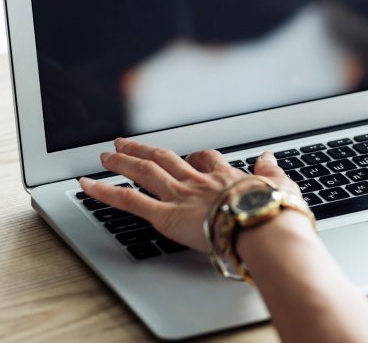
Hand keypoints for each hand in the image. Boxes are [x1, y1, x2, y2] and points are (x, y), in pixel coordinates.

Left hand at [78, 138, 300, 252]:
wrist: (263, 226)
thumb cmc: (275, 212)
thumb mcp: (281, 185)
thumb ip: (271, 172)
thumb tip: (268, 159)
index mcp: (226, 176)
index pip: (206, 159)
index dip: (195, 156)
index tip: (190, 155)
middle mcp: (198, 181)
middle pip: (166, 158)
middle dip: (145, 149)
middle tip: (127, 142)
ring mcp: (179, 196)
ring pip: (143, 172)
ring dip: (122, 161)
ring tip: (105, 155)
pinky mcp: (164, 216)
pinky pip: (128, 200)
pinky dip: (104, 191)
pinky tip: (86, 185)